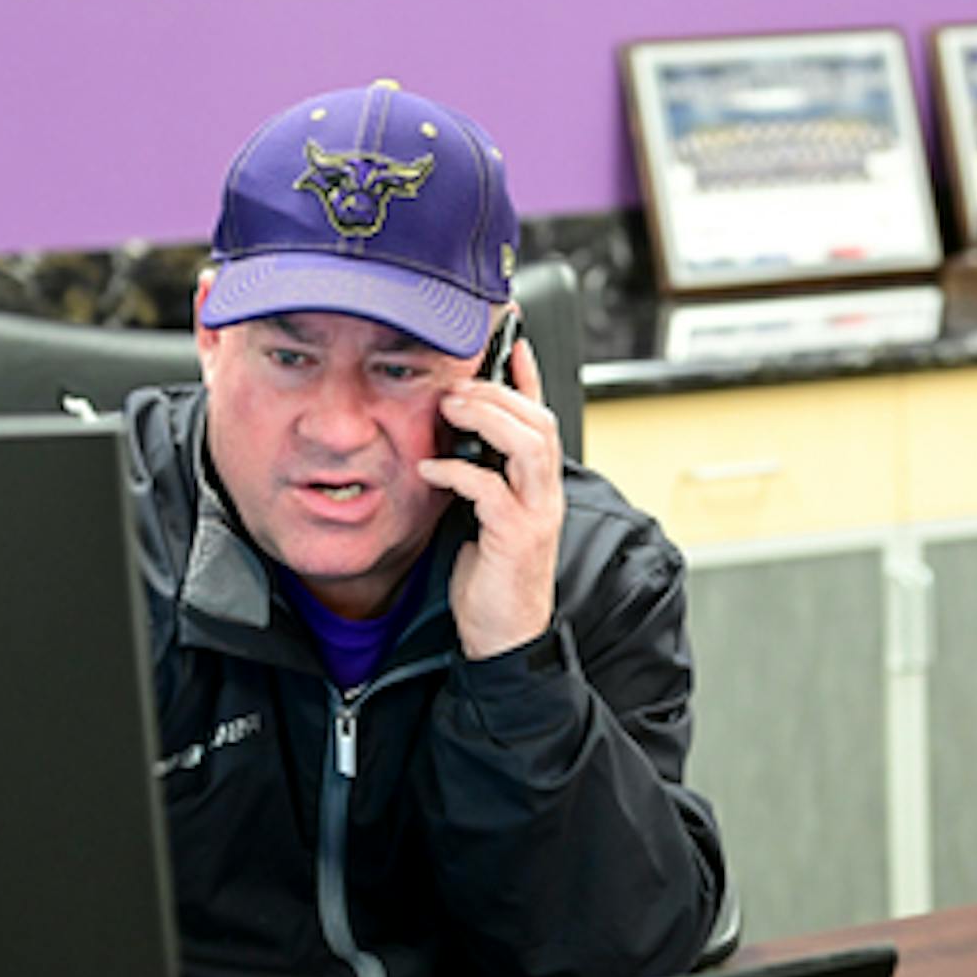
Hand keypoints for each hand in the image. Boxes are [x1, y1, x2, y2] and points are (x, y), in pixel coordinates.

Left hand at [416, 331, 563, 659]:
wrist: (505, 638)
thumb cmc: (492, 580)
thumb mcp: (485, 516)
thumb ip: (478, 477)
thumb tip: (447, 441)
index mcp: (539, 485)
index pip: (542, 415)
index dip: (528, 374)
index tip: (509, 338)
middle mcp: (546, 494)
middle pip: (539, 420)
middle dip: (496, 393)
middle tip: (454, 388)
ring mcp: (536, 515)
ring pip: (529, 444)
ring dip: (486, 418)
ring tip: (449, 411)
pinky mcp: (517, 539)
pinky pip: (491, 489)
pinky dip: (458, 472)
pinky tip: (430, 471)